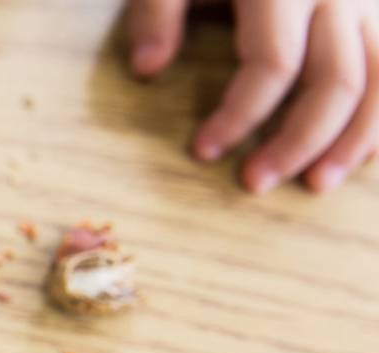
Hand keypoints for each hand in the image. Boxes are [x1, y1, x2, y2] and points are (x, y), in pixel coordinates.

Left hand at [129, 0, 378, 191]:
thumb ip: (157, 11)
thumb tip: (147, 69)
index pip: (272, 64)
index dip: (239, 114)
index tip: (203, 150)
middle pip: (335, 81)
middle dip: (297, 140)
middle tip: (254, 183)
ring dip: (354, 139)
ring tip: (316, 185)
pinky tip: (363, 154)